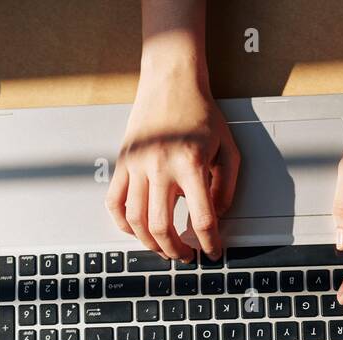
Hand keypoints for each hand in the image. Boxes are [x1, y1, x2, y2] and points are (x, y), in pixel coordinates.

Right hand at [106, 64, 238, 260]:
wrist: (171, 81)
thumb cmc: (200, 112)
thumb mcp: (227, 148)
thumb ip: (226, 185)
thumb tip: (217, 216)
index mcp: (190, 163)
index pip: (201, 218)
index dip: (209, 242)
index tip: (212, 252)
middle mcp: (160, 166)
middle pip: (162, 227)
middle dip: (176, 250)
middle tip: (186, 256)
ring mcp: (137, 166)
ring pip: (136, 221)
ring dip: (150, 243)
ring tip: (163, 248)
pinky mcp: (123, 163)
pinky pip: (114, 203)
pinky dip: (123, 224)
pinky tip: (137, 230)